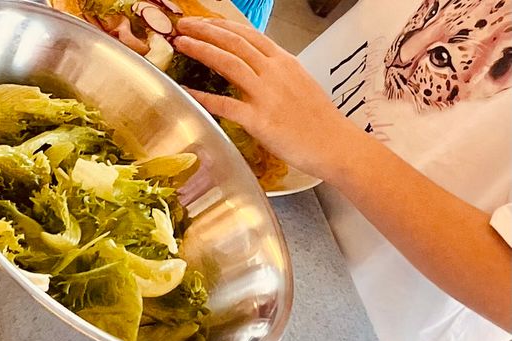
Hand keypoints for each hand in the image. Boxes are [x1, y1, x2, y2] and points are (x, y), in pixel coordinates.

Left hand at [174, 18, 362, 178]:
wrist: (334, 143)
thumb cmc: (318, 120)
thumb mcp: (299, 84)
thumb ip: (277, 74)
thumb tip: (257, 71)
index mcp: (284, 61)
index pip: (249, 35)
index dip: (222, 26)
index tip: (203, 22)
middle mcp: (274, 72)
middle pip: (234, 42)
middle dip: (205, 30)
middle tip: (183, 25)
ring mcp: (266, 95)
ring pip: (229, 63)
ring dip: (201, 50)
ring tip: (181, 44)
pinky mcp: (260, 120)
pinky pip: (226, 105)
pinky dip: (204, 97)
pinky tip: (186, 92)